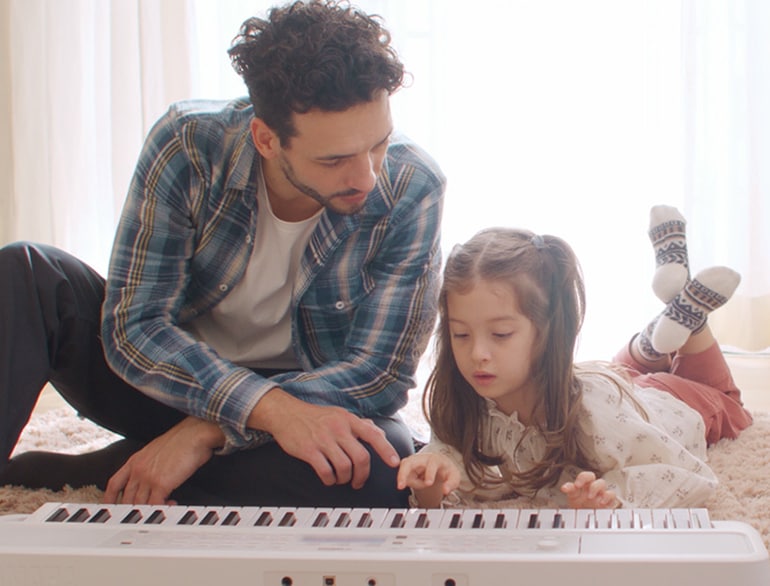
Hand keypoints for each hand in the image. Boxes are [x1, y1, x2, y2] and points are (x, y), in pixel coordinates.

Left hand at [103, 416, 223, 504]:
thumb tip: (155, 475)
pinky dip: (163, 510)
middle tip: (142, 517)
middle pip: (126, 499)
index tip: (110, 508)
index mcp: (135, 460)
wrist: (195, 433)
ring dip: (149, 512)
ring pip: (139, 504)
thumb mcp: (158, 450)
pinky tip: (172, 505)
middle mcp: (138, 469)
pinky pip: (156, 505)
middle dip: (132, 511)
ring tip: (160, 512)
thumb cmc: (183, 439)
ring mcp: (148, 477)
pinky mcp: (161, 483)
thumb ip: (151, 464)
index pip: (114, 484)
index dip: (110, 499)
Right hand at [249, 389, 399, 488]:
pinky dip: (330, 480)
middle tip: (358, 481)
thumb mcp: (339, 414)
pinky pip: (326, 471)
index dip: (386, 450)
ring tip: (341, 479)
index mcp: (348, 419)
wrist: (286, 413)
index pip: (372, 434)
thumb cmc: (314, 415)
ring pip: (345, 467)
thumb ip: (359, 424)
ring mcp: (323, 439)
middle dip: (362, 475)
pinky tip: (329, 479)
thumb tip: (379, 432)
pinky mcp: (309, 450)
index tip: (394, 462)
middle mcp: (338, 428)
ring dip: (345, 478)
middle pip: (361, 457)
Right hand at [396, 452, 459, 507]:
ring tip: (406, 486)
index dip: (429, 473)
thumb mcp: (453, 477)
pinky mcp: (407, 465)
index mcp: (436, 459)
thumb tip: (445, 490)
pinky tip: (409, 483)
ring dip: (403, 477)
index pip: (432, 464)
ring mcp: (413, 460)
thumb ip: (451, 484)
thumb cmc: (446, 471)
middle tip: (401, 486)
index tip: (428, 483)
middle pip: (409, 461)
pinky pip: (402, 472)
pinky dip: (404, 479)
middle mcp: (423, 458)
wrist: (440, 466)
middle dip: (403, 473)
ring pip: (403, 467)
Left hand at [560, 470, 618, 508]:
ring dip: (595, 487)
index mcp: (581, 486)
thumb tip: (564, 487)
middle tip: (578, 486)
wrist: (586, 521)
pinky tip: (601, 503)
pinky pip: (611, 494)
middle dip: (585, 478)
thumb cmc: (580, 509)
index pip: (581, 476)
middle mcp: (591, 488)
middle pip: (591, 475)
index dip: (578, 478)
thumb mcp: (572, 501)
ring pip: (601, 482)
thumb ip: (569, 492)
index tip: (574, 485)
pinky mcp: (608, 502)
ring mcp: (600, 494)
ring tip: (589, 497)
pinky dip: (607, 497)